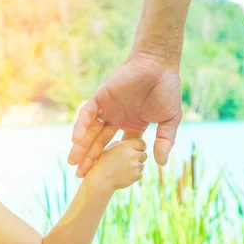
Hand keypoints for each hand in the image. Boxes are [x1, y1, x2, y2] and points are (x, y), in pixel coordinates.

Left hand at [68, 53, 181, 176]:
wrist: (159, 64)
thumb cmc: (167, 89)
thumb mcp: (169, 120)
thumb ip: (164, 140)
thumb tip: (161, 163)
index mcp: (132, 126)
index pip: (117, 148)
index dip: (110, 163)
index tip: (104, 178)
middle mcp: (116, 119)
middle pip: (99, 143)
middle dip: (90, 159)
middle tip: (81, 176)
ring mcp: (108, 109)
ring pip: (91, 131)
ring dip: (82, 146)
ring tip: (74, 162)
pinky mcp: (101, 97)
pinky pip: (88, 113)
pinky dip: (82, 125)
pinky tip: (77, 139)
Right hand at [85, 138, 146, 191]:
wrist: (100, 179)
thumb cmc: (102, 163)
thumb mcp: (109, 148)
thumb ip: (121, 144)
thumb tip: (131, 143)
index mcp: (126, 145)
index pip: (142, 143)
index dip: (139, 147)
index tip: (135, 150)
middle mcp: (132, 154)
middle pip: (144, 155)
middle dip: (138, 158)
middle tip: (127, 162)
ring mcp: (135, 166)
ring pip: (142, 165)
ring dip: (135, 167)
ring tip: (123, 169)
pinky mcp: (136, 176)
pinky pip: (139, 174)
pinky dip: (134, 175)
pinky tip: (123, 175)